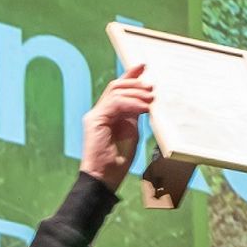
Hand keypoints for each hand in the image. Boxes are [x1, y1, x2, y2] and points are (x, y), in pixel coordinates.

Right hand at [80, 68, 153, 191]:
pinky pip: (115, 103)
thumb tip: (145, 101)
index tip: (143, 67)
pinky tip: (144, 107)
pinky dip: (131, 103)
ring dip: (136, 93)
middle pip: (116, 86)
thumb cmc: (117, 162)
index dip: (130, 76)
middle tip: (152, 86)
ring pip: (116, 91)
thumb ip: (134, 116)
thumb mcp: (131, 133)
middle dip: (135, 82)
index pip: (118, 90)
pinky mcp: (95, 120)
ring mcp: (95, 116)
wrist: (104, 179)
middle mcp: (99, 112)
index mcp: (108, 115)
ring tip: (151, 98)